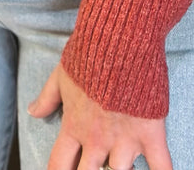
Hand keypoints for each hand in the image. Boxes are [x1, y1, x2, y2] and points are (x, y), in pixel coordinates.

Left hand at [28, 63, 172, 169]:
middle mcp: (96, 140)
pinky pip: (161, 166)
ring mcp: (124, 139)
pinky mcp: (150, 133)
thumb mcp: (61, 74)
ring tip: (125, 166)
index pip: (59, 167)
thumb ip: (47, 97)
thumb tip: (32, 111)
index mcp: (74, 126)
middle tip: (95, 164)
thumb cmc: (90, 52)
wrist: (121, 37)